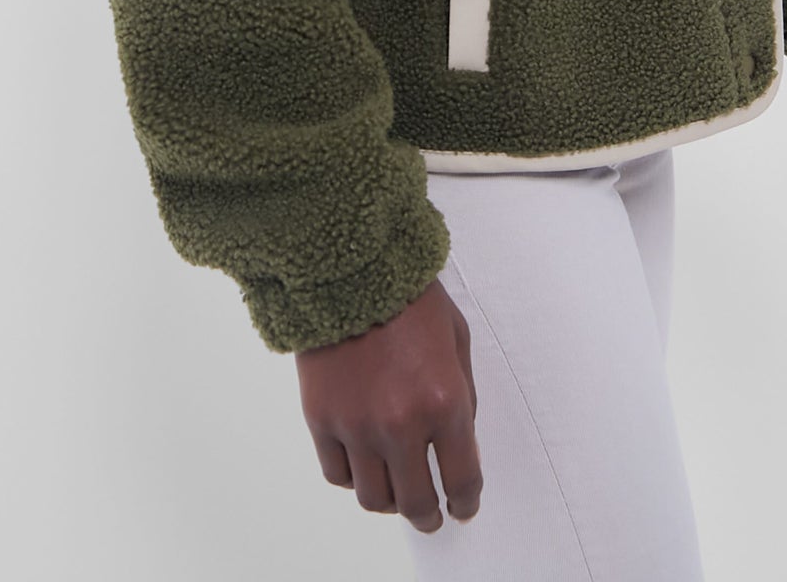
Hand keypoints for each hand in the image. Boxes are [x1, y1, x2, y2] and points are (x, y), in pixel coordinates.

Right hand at [295, 274, 482, 533]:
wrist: (350, 269)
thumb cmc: (407, 296)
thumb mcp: (457, 338)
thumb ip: (463, 394)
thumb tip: (460, 438)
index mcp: (444, 401)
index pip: (461, 479)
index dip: (465, 501)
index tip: (463, 506)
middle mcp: (401, 423)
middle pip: (416, 502)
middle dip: (428, 516)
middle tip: (431, 516)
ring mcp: (357, 426)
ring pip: (374, 498)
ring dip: (389, 502)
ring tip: (396, 493)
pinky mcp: (321, 420)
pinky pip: (338, 474)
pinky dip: (353, 476)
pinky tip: (363, 464)